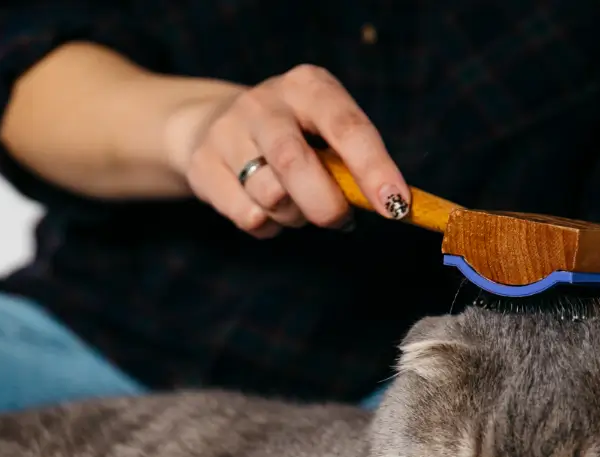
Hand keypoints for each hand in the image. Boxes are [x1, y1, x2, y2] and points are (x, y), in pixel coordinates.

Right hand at [163, 64, 408, 237]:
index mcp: (308, 86)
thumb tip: (387, 206)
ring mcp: (227, 132)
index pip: (346, 127)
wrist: (215, 125)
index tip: (396, 206)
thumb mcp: (323, 132)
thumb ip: (349, 163)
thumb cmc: (294, 135)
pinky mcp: (203, 165)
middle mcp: (265, 103)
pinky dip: (267, 227)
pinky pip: (247, 216)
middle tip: (340, 221)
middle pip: (296, 164)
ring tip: (294, 204)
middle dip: (325, 205)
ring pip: (270, 197)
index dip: (374, 168)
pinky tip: (266, 210)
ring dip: (293, 217)